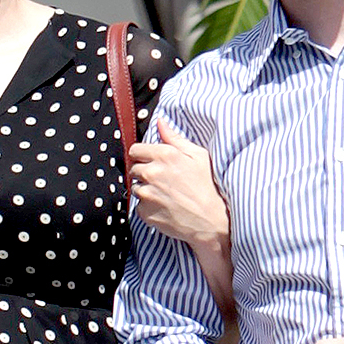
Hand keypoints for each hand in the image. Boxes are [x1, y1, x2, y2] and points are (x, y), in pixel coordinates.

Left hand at [129, 118, 229, 250]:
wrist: (209, 221)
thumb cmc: (206, 186)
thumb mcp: (198, 156)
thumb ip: (175, 138)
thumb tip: (160, 122)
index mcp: (164, 155)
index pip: (135, 150)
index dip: (142, 155)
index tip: (150, 162)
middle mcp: (152, 173)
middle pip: (134, 169)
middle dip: (144, 173)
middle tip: (162, 181)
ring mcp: (147, 194)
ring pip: (136, 188)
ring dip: (146, 190)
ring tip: (165, 195)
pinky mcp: (144, 212)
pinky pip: (138, 206)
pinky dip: (148, 207)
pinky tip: (164, 207)